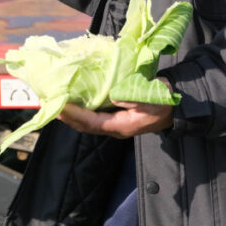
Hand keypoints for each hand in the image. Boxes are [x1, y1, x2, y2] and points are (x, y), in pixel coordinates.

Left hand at [58, 100, 172, 138]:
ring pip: (87, 123)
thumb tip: (113, 97)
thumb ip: (132, 98)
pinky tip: (73, 101)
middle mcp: (115, 128)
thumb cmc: (164, 102)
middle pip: (85, 126)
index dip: (75, 115)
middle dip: (67, 116)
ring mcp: (114, 125)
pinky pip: (93, 117)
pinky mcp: (115, 118)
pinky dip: (80, 110)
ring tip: (56, 102)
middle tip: (50, 103)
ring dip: (71, 114)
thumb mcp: (152, 99)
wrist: (175, 108)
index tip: (61, 105)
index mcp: (122, 126)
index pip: (92, 123)